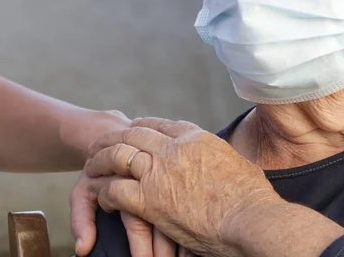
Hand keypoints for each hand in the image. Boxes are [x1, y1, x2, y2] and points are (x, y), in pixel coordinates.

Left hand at [83, 118, 283, 256]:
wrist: (252, 219)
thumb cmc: (253, 199)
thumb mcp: (238, 164)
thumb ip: (221, 158)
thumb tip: (223, 162)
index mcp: (195, 138)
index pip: (160, 124)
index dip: (142, 125)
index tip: (132, 127)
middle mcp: (173, 149)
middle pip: (133, 133)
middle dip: (113, 136)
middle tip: (99, 142)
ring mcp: (159, 172)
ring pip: (117, 156)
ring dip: (100, 160)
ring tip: (90, 165)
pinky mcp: (149, 199)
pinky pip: (115, 190)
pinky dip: (104, 192)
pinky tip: (102, 197)